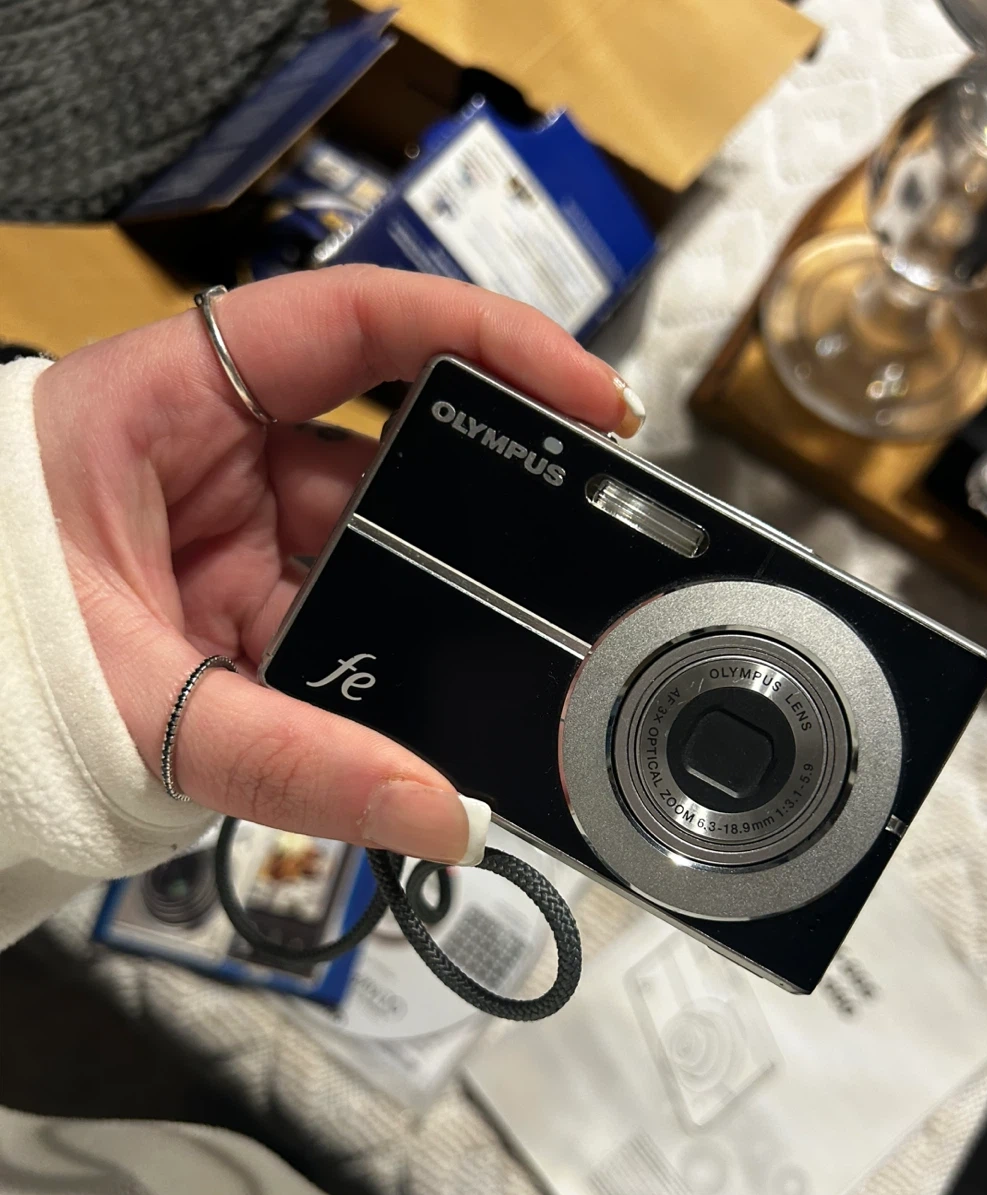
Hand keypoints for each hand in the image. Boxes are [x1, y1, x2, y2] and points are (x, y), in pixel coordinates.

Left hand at [33, 268, 645, 862]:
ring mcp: (233, 532)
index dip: (486, 338)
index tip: (587, 394)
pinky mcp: (243, 601)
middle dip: (478, 514)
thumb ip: (292, 762)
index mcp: (167, 405)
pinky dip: (382, 665)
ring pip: (375, 557)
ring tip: (492, 662)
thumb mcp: (137, 700)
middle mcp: (213, 457)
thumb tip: (439, 815)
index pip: (353, 323)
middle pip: (387, 456)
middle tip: (576, 558)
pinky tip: (422, 704)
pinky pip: (343, 621)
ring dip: (423, 614)